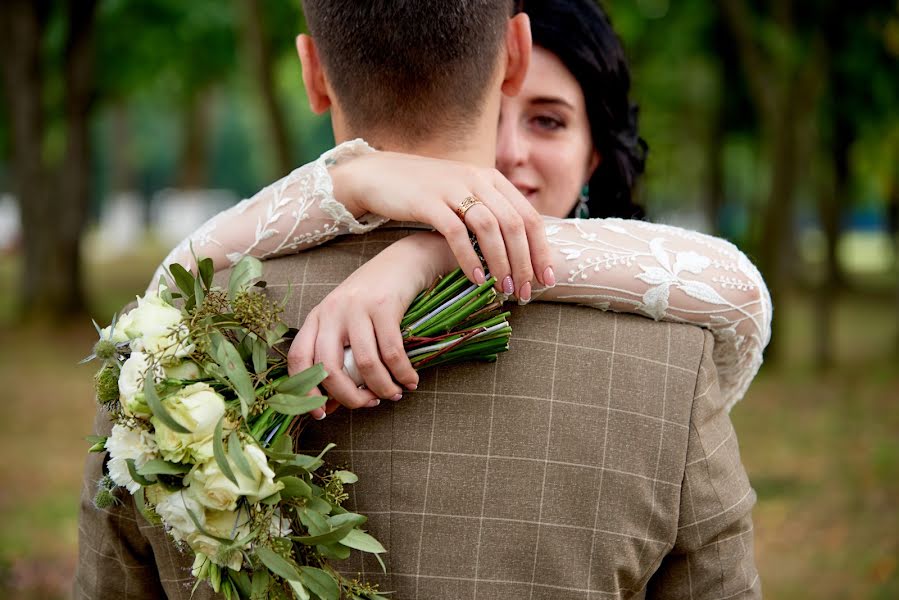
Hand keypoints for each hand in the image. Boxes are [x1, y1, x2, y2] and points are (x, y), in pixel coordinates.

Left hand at [288, 232, 455, 415]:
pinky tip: (410, 380)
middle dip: (349, 397)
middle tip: (368, 405)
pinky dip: (402, 373)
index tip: (322, 413)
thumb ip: (341, 355)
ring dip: (381, 387)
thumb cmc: (374, 298)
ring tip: (394, 394)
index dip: (306, 391)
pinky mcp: (384, 306)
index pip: (298, 359)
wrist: (403, 261)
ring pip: (364, 364)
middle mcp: (331, 312)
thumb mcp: (348, 321)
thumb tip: (335, 404)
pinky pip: (392, 352)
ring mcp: (357, 308)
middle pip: (329, 368)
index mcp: (316, 318)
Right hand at [331, 152, 554, 299]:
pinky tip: (475, 279)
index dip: (541, 250)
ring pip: (490, 228)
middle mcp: (477, 179)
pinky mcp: (428, 200)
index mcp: (492, 179)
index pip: (528, 216)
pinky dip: (469, 258)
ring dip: (501, 263)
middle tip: (524, 293)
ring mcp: (453, 188)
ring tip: (503, 290)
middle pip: (514, 224)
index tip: (546, 279)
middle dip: (524, 263)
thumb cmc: (425, 193)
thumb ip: (489, 213)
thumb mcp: (464, 196)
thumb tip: (518, 250)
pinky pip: (456, 233)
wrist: (379, 175)